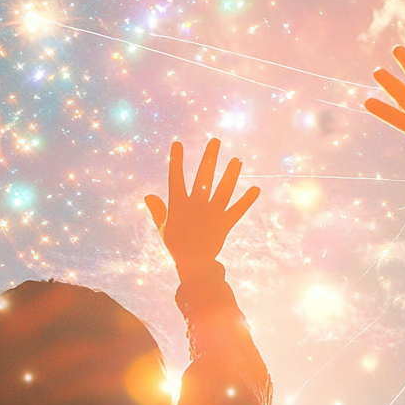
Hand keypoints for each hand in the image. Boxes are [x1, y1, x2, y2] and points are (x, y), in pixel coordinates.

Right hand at [144, 139, 259, 271]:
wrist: (193, 264)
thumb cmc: (175, 244)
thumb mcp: (163, 227)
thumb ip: (157, 210)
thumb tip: (148, 195)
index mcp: (179, 205)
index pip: (176, 178)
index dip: (176, 160)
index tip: (177, 144)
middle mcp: (197, 205)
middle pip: (204, 176)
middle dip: (210, 158)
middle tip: (215, 141)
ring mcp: (213, 213)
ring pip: (224, 189)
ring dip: (231, 174)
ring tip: (238, 160)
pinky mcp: (225, 223)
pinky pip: (238, 210)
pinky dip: (247, 200)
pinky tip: (256, 189)